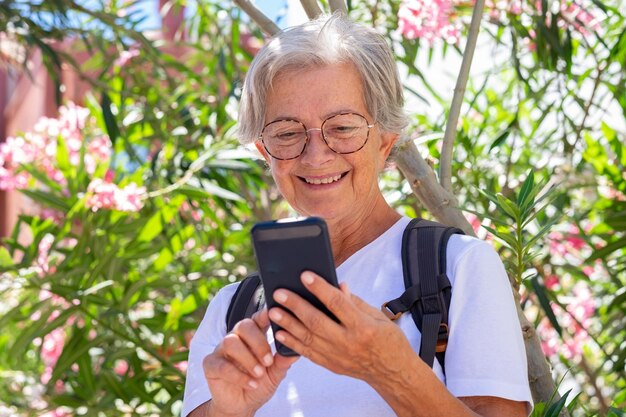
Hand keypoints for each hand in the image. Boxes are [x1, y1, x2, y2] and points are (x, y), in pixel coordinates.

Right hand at [202, 309, 298, 416]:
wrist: (242, 406)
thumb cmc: (259, 383)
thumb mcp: (275, 374)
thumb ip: (282, 362)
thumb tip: (296, 351)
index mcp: (253, 335)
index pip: (258, 319)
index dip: (265, 314)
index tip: (274, 314)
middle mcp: (236, 338)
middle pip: (243, 325)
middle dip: (258, 342)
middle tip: (268, 361)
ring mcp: (221, 350)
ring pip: (231, 342)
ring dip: (248, 359)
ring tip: (259, 374)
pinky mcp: (211, 364)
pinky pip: (222, 365)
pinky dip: (239, 376)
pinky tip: (251, 384)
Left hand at [267, 271, 414, 383]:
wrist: (393, 374)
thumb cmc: (388, 340)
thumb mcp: (378, 317)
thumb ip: (355, 302)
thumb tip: (337, 285)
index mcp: (362, 326)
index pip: (337, 303)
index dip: (320, 288)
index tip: (305, 275)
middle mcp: (348, 342)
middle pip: (316, 320)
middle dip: (295, 305)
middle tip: (279, 293)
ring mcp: (337, 356)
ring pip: (307, 338)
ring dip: (288, 323)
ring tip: (272, 311)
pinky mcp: (331, 365)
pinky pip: (307, 353)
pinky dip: (292, 343)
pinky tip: (280, 333)